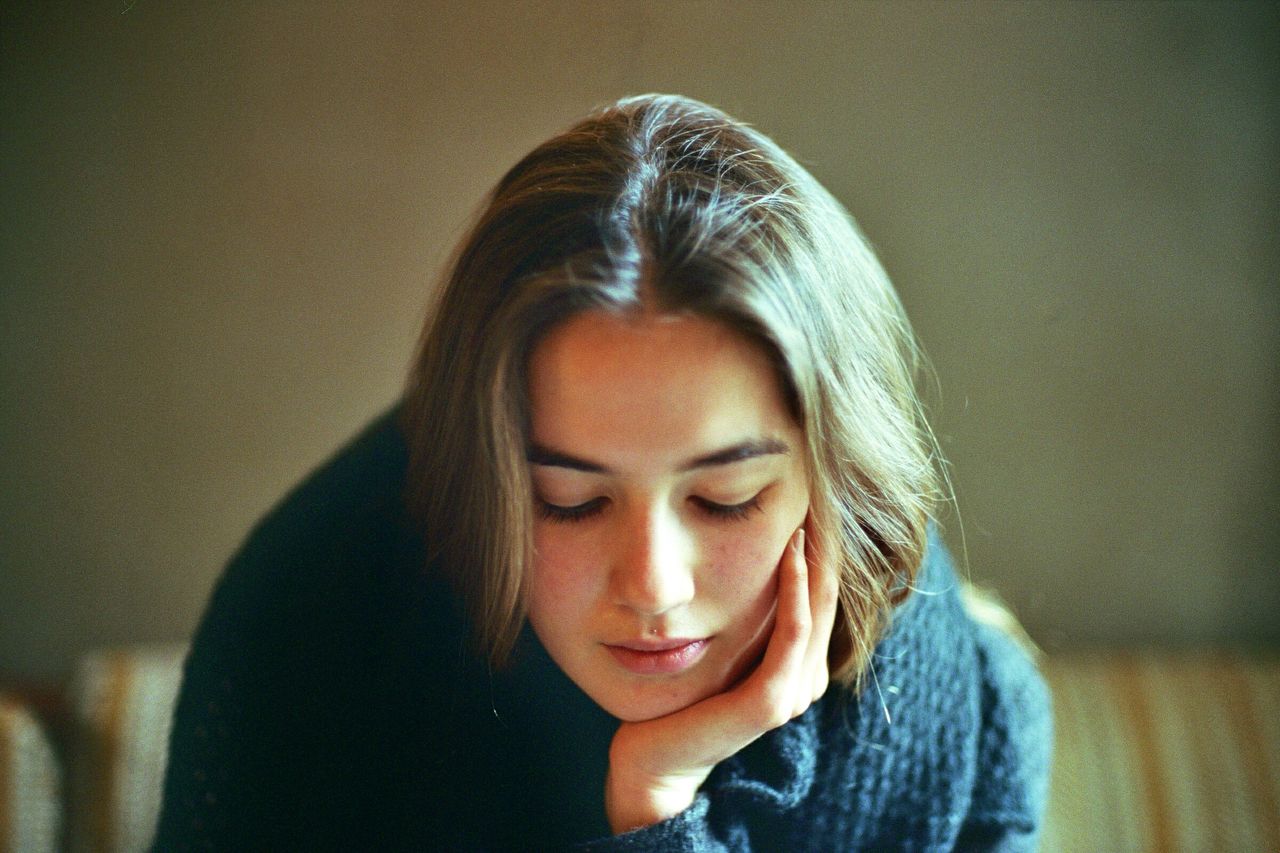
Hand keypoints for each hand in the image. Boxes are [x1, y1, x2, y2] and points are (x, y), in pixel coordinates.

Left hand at [604, 525, 838, 833]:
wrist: (650, 759)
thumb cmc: (675, 697)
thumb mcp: (716, 646)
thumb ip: (741, 617)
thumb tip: (743, 557)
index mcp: (797, 670)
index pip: (821, 598)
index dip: (823, 551)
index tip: (815, 500)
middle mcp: (803, 682)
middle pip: (828, 598)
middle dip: (827, 545)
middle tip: (824, 492)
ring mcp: (791, 694)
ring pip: (817, 610)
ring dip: (816, 559)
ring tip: (812, 512)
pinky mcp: (769, 702)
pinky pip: (792, 634)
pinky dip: (795, 591)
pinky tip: (791, 554)